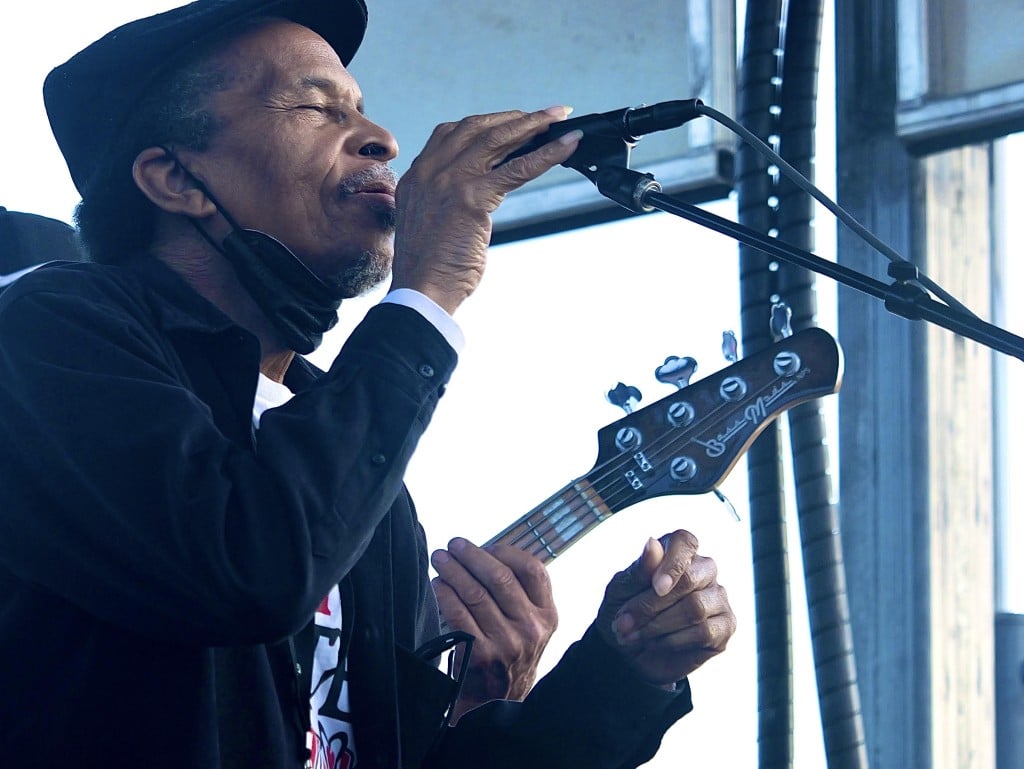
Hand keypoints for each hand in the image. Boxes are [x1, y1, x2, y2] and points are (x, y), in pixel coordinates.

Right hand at [390, 106, 581, 313]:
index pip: (451, 132)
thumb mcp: (431, 222)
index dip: (486, 123)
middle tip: (545, 114)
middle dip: (514, 117)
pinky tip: (567, 146)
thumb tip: (482, 189)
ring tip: (558, 117)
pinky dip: (547, 154)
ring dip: (533, 125)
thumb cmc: (430, 268)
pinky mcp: (472, 198)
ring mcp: (450, 181)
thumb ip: (447, 200)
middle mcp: (430, 171)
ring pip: (498, 140)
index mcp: (417, 176)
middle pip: (477, 127)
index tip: (511, 121)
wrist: (422, 290)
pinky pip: (517, 169)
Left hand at [431, 538, 557, 719]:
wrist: (499, 706)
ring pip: (476, 593)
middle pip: (500, 577)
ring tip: (440, 559)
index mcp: (548, 616)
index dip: (506, 551)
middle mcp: (531, 629)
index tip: (486, 545)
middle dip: (472, 555)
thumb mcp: (531, 628)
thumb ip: (521, 595)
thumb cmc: (511, 657)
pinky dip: (446, 594)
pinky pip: (459, 615)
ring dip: (454, 570)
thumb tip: (487, 554)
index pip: (533, 569)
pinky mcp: (481, 656)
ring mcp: (507, 643)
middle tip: (454, 545)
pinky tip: (438, 584)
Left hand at [595, 530, 735, 686]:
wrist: (628, 654)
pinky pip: (704, 631)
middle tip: (624, 623)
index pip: (685, 542)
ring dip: (658, 625)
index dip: (672, 563)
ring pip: (695, 608)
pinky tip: (657, 643)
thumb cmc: (626, 613)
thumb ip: (639, 570)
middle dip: (652, 604)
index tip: (656, 587)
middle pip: (690, 578)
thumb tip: (652, 543)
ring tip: (635, 635)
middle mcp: (703, 571)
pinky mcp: (725, 626)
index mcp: (676, 553)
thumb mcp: (621, 591)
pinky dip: (673, 640)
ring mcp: (717, 598)